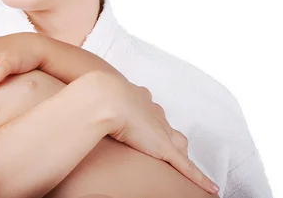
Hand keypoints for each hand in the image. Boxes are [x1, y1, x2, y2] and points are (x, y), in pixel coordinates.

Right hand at [76, 72, 219, 194]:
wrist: (104, 97)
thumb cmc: (95, 95)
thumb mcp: (93, 96)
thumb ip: (89, 102)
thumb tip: (72, 106)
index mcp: (137, 97)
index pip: (150, 111)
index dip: (150, 119)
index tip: (146, 124)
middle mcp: (153, 111)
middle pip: (167, 126)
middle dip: (168, 135)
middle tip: (167, 143)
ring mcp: (160, 129)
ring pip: (178, 144)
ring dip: (182, 154)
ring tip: (186, 165)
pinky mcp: (165, 148)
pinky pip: (186, 166)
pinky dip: (198, 178)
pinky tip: (210, 189)